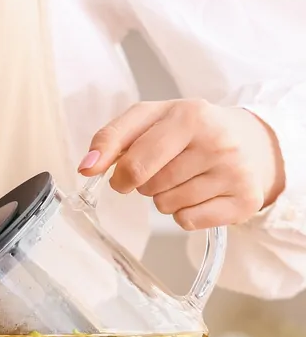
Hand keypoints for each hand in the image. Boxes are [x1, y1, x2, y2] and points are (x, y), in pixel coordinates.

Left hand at [79, 99, 285, 230]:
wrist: (249, 140)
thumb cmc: (188, 131)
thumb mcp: (150, 119)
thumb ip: (111, 138)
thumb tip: (86, 167)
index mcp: (190, 115)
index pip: (134, 162)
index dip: (119, 175)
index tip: (119, 175)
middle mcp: (218, 141)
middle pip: (148, 186)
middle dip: (144, 183)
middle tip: (162, 169)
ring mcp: (235, 172)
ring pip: (166, 206)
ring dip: (165, 197)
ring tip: (186, 177)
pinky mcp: (244, 201)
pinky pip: (187, 222)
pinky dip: (184, 214)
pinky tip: (200, 193)